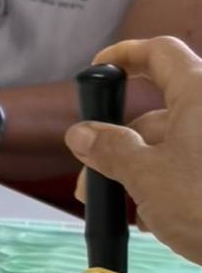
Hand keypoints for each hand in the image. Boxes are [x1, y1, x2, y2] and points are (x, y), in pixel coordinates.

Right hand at [65, 37, 201, 263]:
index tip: (99, 69)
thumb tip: (81, 134)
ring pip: (172, 147)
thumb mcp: (147, 175)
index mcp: (198, 92)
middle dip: (119, 146)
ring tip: (128, 210)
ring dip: (141, 175)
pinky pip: (191, 168)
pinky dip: (168, 186)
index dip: (125, 56)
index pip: (159, 53)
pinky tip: (156, 219)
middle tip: (91, 178)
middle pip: (157, 115)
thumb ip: (110, 150)